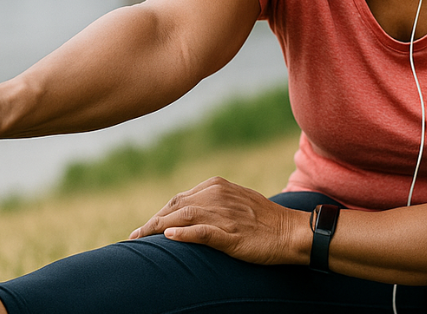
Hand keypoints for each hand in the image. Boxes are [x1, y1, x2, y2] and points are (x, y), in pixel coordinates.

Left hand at [128, 177, 309, 265]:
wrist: (291, 232)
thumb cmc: (264, 220)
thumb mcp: (236, 201)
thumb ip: (213, 202)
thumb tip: (189, 212)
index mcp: (217, 186)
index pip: (178, 199)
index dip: (159, 213)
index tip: (146, 227)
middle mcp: (217, 196)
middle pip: (174, 207)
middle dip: (152, 222)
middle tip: (135, 237)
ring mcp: (223, 214)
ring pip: (182, 218)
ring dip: (157, 229)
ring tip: (140, 239)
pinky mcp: (230, 233)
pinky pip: (201, 231)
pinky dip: (184, 234)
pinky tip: (169, 238)